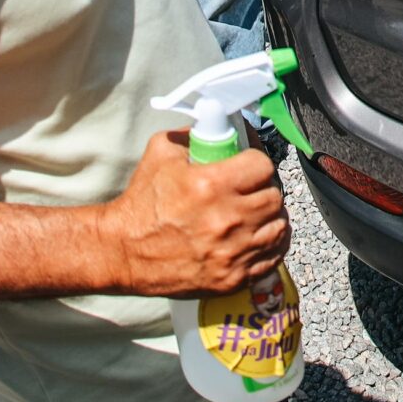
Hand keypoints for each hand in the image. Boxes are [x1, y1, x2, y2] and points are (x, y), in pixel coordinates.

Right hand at [100, 130, 291, 297]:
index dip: (257, 163)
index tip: (248, 167)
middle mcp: (226, 219)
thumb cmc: (142, 202)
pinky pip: (273, 257)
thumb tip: (221, 123)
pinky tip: (257, 237)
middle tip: (250, 190)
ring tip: (255, 214)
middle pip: (274, 196)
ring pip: (279, 227)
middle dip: (263, 189)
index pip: (262, 165)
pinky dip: (270, 245)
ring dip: (270, 217)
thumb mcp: (161, 152)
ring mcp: (232, 253)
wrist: (123, 252)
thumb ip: (194, 133)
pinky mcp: (232, 278)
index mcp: (211, 185)